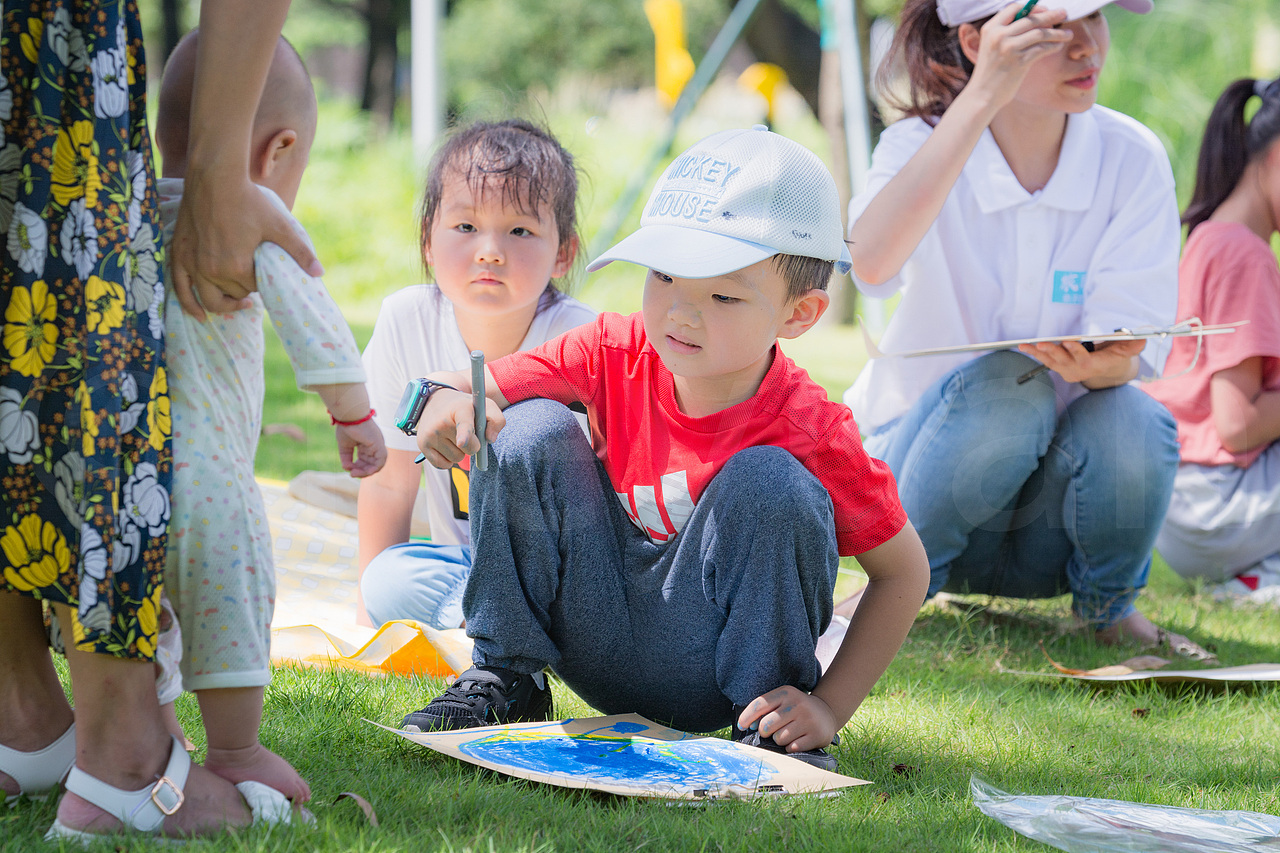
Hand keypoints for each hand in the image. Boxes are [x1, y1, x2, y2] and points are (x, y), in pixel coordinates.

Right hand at [170, 168, 322, 320]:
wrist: (215, 178)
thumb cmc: (249, 200)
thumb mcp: (279, 225)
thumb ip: (298, 250)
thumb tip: (319, 273)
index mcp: (236, 266)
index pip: (254, 288)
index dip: (263, 283)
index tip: (267, 274)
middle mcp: (212, 270)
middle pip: (233, 294)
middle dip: (246, 291)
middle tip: (255, 281)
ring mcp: (193, 263)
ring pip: (210, 298)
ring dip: (225, 303)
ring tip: (239, 303)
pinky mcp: (179, 254)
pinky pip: (180, 287)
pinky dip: (189, 304)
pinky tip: (200, 316)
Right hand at [335, 420, 386, 477]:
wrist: (349, 416)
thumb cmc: (347, 426)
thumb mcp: (345, 445)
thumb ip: (346, 457)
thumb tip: (346, 468)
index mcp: (367, 446)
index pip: (366, 462)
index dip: (358, 468)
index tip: (349, 470)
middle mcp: (374, 446)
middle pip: (371, 465)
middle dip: (362, 472)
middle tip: (352, 474)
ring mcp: (378, 445)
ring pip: (377, 465)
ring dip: (367, 472)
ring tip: (355, 473)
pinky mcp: (379, 445)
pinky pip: (381, 461)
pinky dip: (374, 468)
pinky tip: (365, 471)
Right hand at [414, 390, 504, 468]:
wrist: (437, 401)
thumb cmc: (466, 407)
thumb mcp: (484, 407)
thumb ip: (496, 420)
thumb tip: (490, 439)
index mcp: (460, 409)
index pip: (464, 424)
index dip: (464, 435)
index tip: (461, 442)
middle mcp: (442, 422)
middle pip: (469, 449)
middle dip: (473, 444)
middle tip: (466, 431)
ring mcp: (430, 434)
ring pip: (457, 459)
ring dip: (460, 451)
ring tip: (453, 435)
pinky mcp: (422, 445)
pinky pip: (443, 465)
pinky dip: (448, 460)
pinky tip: (446, 445)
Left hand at [737, 687, 837, 752]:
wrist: (826, 712)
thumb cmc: (796, 708)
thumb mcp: (783, 700)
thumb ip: (766, 709)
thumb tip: (749, 725)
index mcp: (786, 692)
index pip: (760, 704)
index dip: (746, 717)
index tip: (741, 726)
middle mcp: (797, 704)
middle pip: (767, 725)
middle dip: (764, 732)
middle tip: (770, 731)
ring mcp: (808, 720)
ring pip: (779, 738)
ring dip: (780, 740)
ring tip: (788, 734)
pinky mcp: (816, 735)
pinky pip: (792, 748)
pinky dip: (791, 747)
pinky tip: (797, 740)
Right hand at [964, 4, 1071, 111]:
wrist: (981, 95)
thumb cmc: (989, 72)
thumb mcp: (991, 47)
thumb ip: (1006, 33)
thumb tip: (1034, 20)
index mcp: (990, 29)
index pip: (1015, 8)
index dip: (1032, 8)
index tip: (1044, 11)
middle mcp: (999, 36)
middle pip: (1031, 19)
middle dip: (1051, 15)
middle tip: (1064, 14)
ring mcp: (1009, 49)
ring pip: (1040, 33)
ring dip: (1057, 32)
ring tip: (1068, 34)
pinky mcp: (1019, 62)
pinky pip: (1042, 49)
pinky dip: (1054, 46)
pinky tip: (1059, 46)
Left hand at [1018, 338, 1143, 385]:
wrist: (1107, 370)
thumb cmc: (1116, 355)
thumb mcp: (1126, 350)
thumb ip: (1133, 345)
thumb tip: (1142, 338)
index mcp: (1094, 365)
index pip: (1084, 359)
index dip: (1076, 351)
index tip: (1069, 341)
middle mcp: (1078, 370)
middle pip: (1063, 361)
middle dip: (1053, 352)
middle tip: (1042, 343)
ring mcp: (1067, 370)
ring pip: (1051, 362)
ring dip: (1038, 353)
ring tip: (1025, 345)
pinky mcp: (1059, 368)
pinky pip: (1045, 361)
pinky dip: (1035, 353)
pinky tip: (1024, 346)